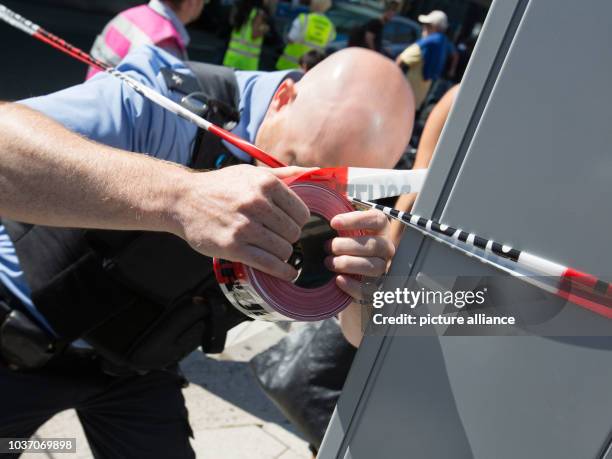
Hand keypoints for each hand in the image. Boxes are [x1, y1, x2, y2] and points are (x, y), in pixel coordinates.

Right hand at [172, 165, 310, 279]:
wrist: (182, 199)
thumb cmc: (220, 186)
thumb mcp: (251, 172)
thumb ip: (285, 174)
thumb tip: (316, 172)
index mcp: (265, 183)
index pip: (301, 212)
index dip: (299, 222)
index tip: (291, 225)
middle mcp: (256, 203)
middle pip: (293, 232)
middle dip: (290, 238)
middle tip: (281, 239)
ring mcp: (244, 226)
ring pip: (284, 249)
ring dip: (285, 254)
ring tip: (278, 252)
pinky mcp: (233, 246)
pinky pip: (268, 263)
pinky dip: (282, 271)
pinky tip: (288, 273)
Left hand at [325, 209, 394, 301]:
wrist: (348, 271)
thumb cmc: (344, 242)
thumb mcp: (344, 226)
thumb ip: (337, 213)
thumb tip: (319, 193)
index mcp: (381, 228)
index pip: (376, 220)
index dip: (355, 220)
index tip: (333, 222)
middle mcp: (386, 248)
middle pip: (375, 245)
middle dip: (348, 245)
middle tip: (327, 247)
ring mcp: (384, 268)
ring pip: (375, 266)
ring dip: (349, 264)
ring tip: (329, 263)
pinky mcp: (376, 288)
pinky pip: (370, 290)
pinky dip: (353, 285)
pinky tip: (338, 280)